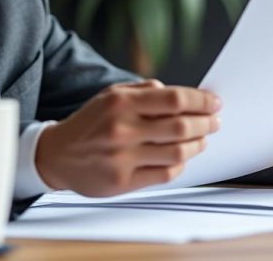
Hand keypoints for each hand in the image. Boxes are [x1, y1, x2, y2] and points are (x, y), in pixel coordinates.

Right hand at [34, 79, 220, 196]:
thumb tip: (184, 95)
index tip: (215, 103)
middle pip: (181, 126)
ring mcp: (122, 157)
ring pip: (177, 152)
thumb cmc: (91, 122)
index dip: (201, 101)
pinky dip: (180, 165)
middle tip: (215, 122)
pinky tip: (181, 157)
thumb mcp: (111, 95)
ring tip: (202, 139)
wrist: (57, 155)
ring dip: (197, 145)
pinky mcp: (122, 181)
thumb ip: (146, 90)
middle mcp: (122, 129)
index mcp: (122, 102)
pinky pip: (165, 174)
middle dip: (206, 123)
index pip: (174, 99)